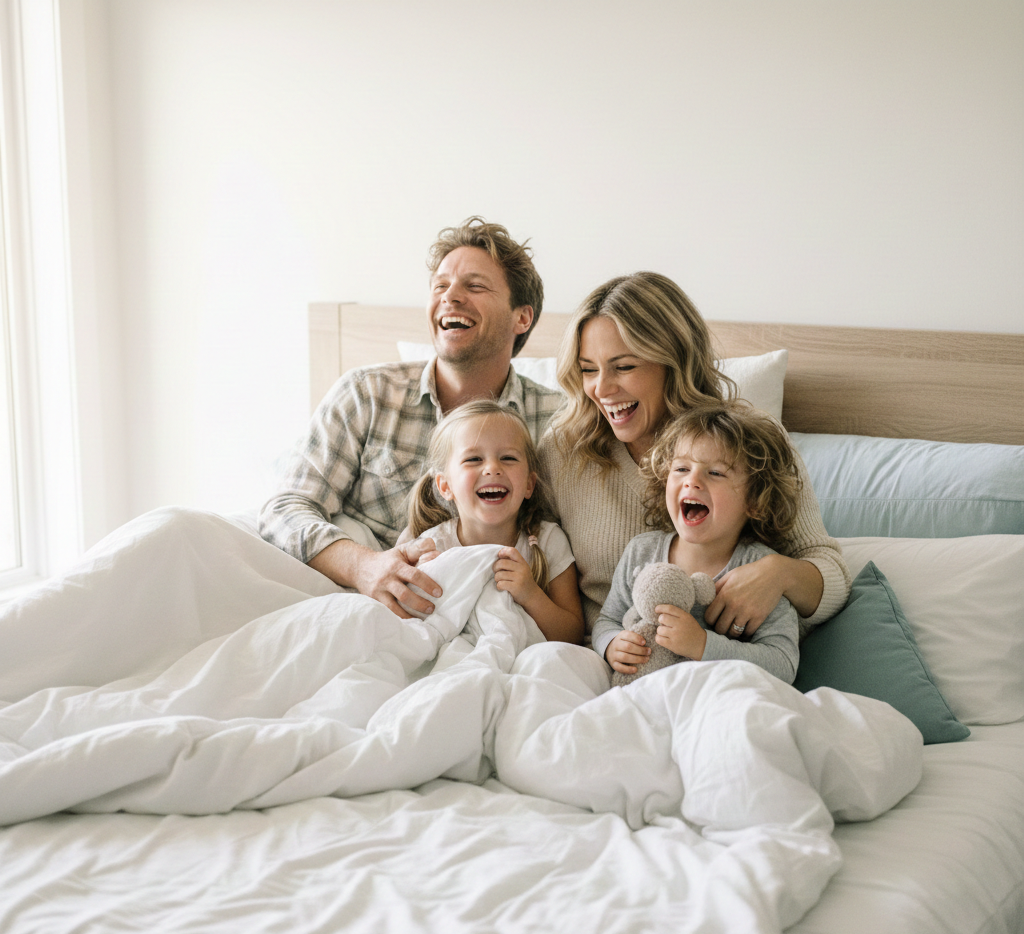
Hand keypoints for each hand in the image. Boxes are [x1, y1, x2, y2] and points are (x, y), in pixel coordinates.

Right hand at [311, 537, 442, 618]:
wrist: (360, 567)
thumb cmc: (388, 560)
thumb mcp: (403, 550)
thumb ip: (420, 549)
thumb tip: (437, 553)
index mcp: (396, 565)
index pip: (414, 575)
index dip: (427, 584)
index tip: (439, 593)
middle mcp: (387, 579)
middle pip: (404, 594)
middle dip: (420, 603)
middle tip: (433, 608)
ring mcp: (379, 591)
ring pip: (395, 607)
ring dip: (411, 614)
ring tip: (424, 617)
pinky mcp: (374, 601)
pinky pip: (388, 612)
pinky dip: (400, 618)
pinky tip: (411, 621)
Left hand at [493, 546, 541, 606]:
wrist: (532, 596)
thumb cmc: (523, 581)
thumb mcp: (521, 569)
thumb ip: (512, 561)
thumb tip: (498, 554)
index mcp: (522, 562)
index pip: (512, 551)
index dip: (503, 552)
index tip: (499, 557)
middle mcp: (522, 569)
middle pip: (501, 563)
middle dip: (495, 568)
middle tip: (497, 572)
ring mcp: (519, 578)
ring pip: (499, 574)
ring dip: (497, 578)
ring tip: (501, 581)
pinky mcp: (516, 587)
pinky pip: (500, 584)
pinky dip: (499, 586)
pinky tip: (502, 587)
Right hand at [605, 630, 650, 674]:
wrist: (609, 649)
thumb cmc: (624, 643)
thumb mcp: (627, 637)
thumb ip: (635, 637)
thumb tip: (645, 642)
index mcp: (620, 636)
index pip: (628, 635)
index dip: (637, 639)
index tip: (644, 642)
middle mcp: (616, 645)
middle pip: (628, 647)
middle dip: (640, 650)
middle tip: (649, 652)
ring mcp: (614, 655)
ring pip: (625, 657)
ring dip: (637, 659)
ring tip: (646, 659)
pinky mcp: (613, 664)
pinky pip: (619, 667)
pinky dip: (628, 669)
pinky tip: (635, 669)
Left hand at [654, 604, 705, 659]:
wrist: (701, 645)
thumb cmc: (692, 630)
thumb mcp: (688, 619)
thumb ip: (677, 614)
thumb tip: (660, 612)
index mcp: (685, 617)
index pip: (669, 608)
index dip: (661, 608)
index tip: (657, 609)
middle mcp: (680, 625)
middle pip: (662, 618)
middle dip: (661, 620)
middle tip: (665, 624)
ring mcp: (676, 635)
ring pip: (659, 629)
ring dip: (660, 631)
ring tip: (666, 633)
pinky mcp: (673, 645)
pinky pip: (658, 639)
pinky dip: (659, 638)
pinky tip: (663, 638)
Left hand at [704, 556, 784, 638]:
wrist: (774, 573)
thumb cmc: (750, 572)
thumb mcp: (730, 575)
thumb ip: (717, 587)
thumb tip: (706, 597)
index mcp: (724, 594)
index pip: (709, 616)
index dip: (710, 620)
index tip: (714, 619)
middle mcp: (734, 605)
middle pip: (720, 628)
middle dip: (720, 629)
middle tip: (723, 626)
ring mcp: (747, 612)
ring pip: (733, 632)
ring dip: (732, 632)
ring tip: (733, 629)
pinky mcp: (759, 617)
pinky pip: (748, 632)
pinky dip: (746, 632)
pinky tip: (745, 627)